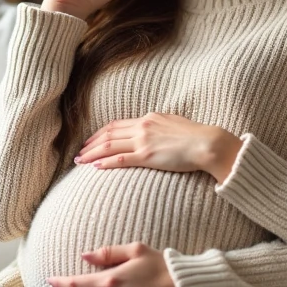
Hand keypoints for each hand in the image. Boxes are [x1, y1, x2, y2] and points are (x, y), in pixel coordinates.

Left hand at [75, 113, 243, 181]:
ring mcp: (144, 141)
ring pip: (110, 146)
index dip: (100, 134)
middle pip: (108, 134)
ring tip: (80, 161)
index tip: (90, 141)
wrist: (208, 143)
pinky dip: (107, 162)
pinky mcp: (149, 156)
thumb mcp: (173, 125)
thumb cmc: (196, 137)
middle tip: (79, 153)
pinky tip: (96, 167)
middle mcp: (143, 127)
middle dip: (91, 144)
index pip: (117, 125)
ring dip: (92, 153)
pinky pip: (122, 159)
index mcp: (149, 119)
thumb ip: (159, 128)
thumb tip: (152, 132)